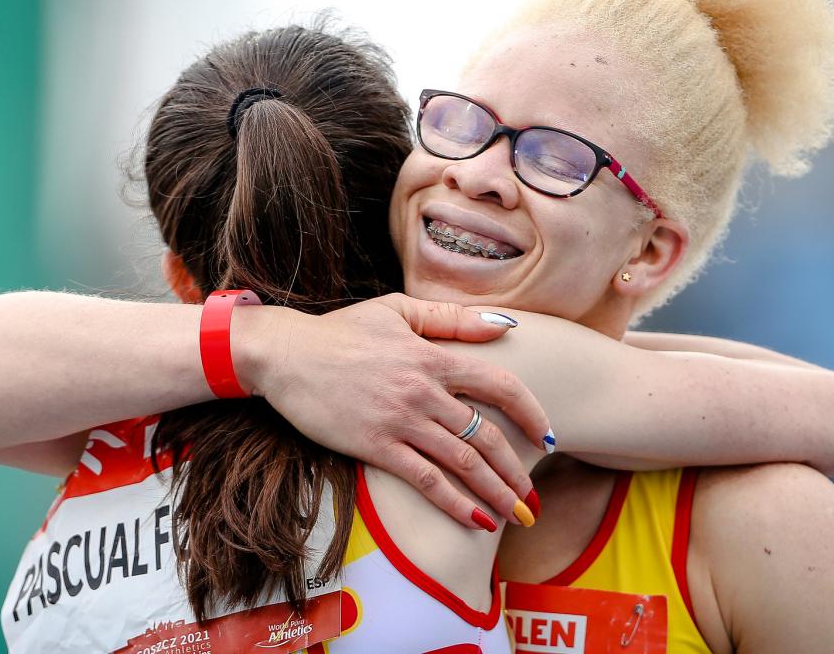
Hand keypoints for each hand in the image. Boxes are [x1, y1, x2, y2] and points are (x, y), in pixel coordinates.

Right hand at [233, 293, 550, 529]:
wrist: (285, 354)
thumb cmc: (341, 331)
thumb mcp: (397, 311)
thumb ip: (452, 319)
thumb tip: (506, 326)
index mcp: (432, 357)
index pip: (499, 386)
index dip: (531, 413)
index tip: (548, 436)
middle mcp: (423, 391)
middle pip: (488, 435)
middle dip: (518, 472)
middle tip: (535, 497)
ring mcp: (400, 421)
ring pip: (463, 463)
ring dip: (496, 493)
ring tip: (518, 516)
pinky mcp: (375, 446)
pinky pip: (426, 481)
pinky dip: (455, 504)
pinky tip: (476, 521)